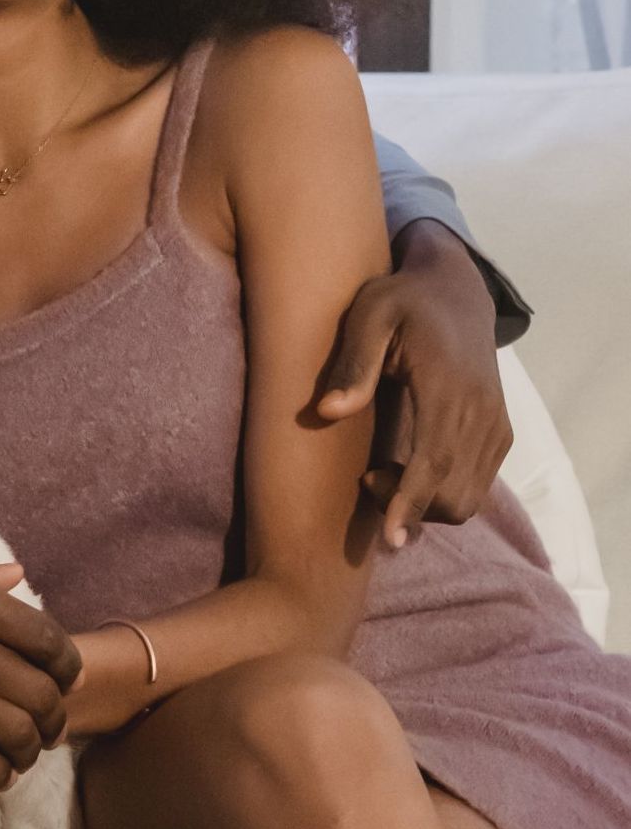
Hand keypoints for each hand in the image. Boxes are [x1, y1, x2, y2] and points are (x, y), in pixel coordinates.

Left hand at [315, 219, 511, 547]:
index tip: (388, 538)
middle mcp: (483, 413)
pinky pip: (478, 483)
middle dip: (408, 506)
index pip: (434, 461)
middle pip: (454, 492)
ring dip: (426, 504)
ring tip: (380, 474)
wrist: (456, 291)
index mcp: (449, 387)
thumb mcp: (370, 315)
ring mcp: (497, 425)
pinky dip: (445, 492)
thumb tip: (326, 412)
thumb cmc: (402, 300)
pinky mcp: (501, 432)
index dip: (409, 502)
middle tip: (363, 479)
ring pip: (469, 496)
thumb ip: (352, 364)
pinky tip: (407, 473)